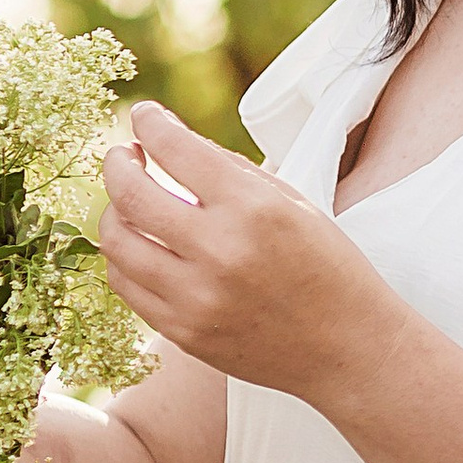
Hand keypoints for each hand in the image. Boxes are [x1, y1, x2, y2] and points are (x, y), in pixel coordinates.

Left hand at [101, 104, 383, 397]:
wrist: (348, 347)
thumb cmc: (328, 267)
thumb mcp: (293, 203)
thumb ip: (230, 169)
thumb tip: (172, 138)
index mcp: (253, 209)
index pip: (175, 149)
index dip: (150, 123)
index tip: (143, 116)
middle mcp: (219, 251)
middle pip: (130, 194)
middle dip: (117, 163)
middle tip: (124, 156)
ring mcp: (196, 298)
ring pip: (116, 242)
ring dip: (114, 211)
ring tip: (129, 202)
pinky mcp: (183, 333)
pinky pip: (127, 285)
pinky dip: (125, 257)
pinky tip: (140, 244)